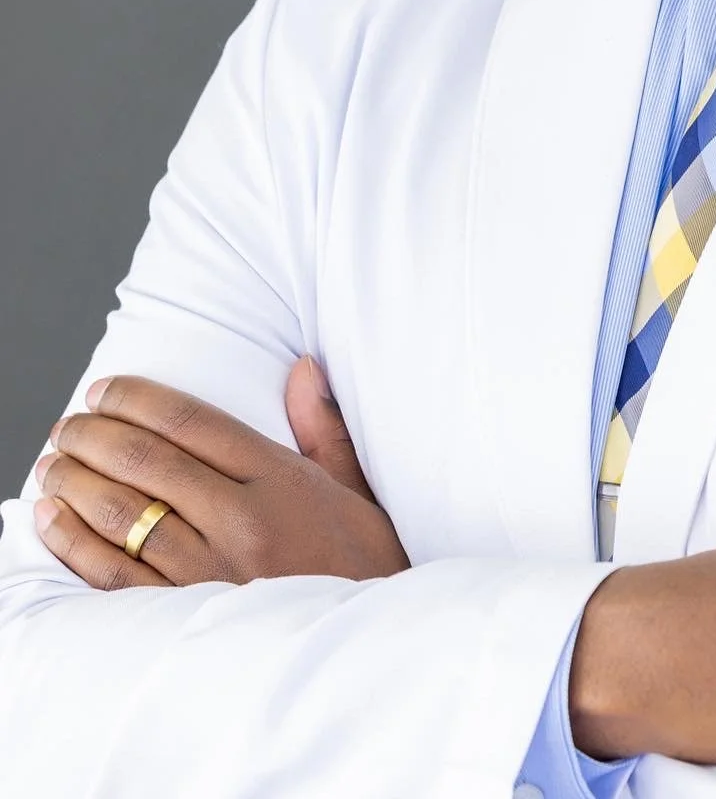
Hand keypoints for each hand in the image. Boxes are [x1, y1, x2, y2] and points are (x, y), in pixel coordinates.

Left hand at [31, 358, 410, 590]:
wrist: (364, 646)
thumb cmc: (362, 564)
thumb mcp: (353, 487)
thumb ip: (322, 426)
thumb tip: (303, 368)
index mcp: (278, 480)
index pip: (191, 422)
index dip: (137, 399)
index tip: (105, 390)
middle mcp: (240, 520)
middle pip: (147, 461)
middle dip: (95, 435)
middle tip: (69, 424)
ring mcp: (210, 571)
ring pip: (123, 513)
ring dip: (75, 482)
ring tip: (54, 464)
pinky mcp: (187, 617)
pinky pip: (114, 575)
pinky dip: (74, 542)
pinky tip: (53, 518)